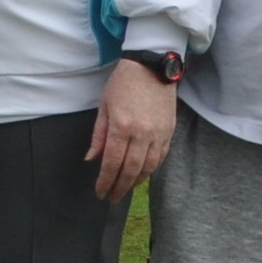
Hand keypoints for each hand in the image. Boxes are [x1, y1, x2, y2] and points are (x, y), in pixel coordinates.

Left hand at [89, 59, 177, 201]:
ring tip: (126, 187)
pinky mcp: (169, 130)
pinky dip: (151, 169)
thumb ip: (99, 135)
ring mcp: (158, 132)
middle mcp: (141, 132)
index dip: (106, 181)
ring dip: (136, 181)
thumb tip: (91, 159)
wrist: (152, 65)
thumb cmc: (123, 83)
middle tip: (112, 197)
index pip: (112, 162)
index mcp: (121, 125)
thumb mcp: (104, 106)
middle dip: (120, 187)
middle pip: (130, 170)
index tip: (100, 193)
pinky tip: (142, 174)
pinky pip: (161, 157)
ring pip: (148, 167)